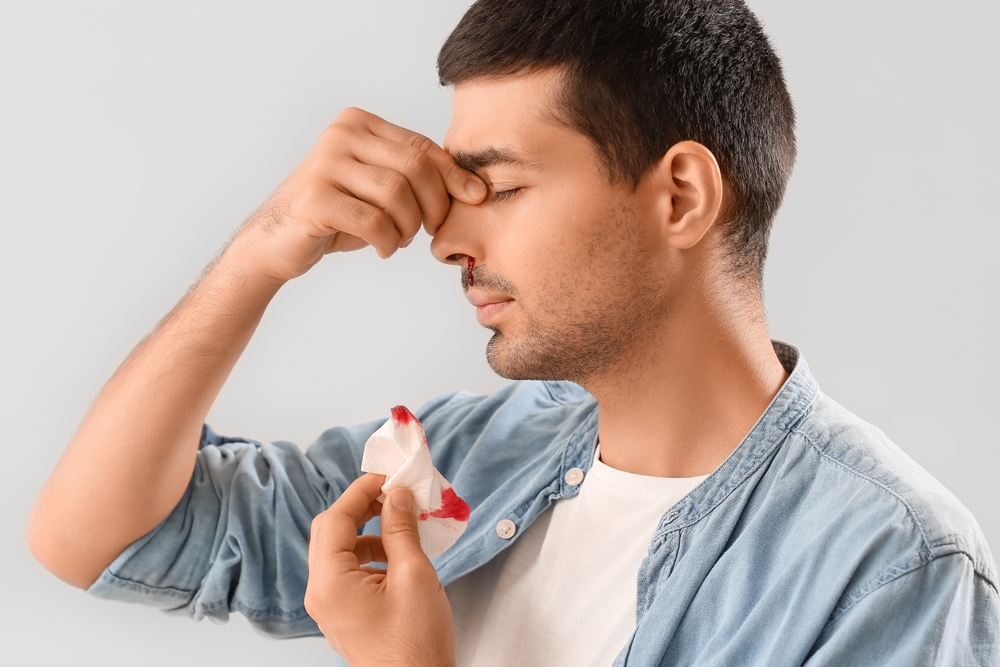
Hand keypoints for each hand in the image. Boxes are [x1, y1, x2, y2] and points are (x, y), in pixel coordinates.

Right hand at [226, 107, 486, 283]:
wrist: (276, 241)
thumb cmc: (338, 214)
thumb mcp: (380, 188)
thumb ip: (417, 177)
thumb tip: (477, 187)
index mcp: (358, 123)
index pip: (421, 146)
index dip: (454, 174)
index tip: (475, 197)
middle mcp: (340, 135)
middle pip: (414, 167)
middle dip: (434, 204)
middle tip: (429, 230)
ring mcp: (324, 165)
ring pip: (396, 194)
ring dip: (408, 226)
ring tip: (399, 239)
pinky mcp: (314, 199)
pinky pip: (373, 222)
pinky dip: (387, 241)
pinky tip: (382, 248)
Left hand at [305, 473, 456, 666]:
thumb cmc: (416, 642)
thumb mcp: (414, 575)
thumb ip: (401, 529)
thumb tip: (396, 494)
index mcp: (330, 582)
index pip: (335, 518)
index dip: (361, 491)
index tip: (388, 476)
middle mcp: (320, 592)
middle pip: (330, 531)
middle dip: (361, 507)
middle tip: (394, 494)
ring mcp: (330, 606)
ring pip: (340, 550)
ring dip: (368, 531)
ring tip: (404, 526)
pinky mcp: (344, 614)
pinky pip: (348, 571)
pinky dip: (371, 554)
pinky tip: (399, 556)